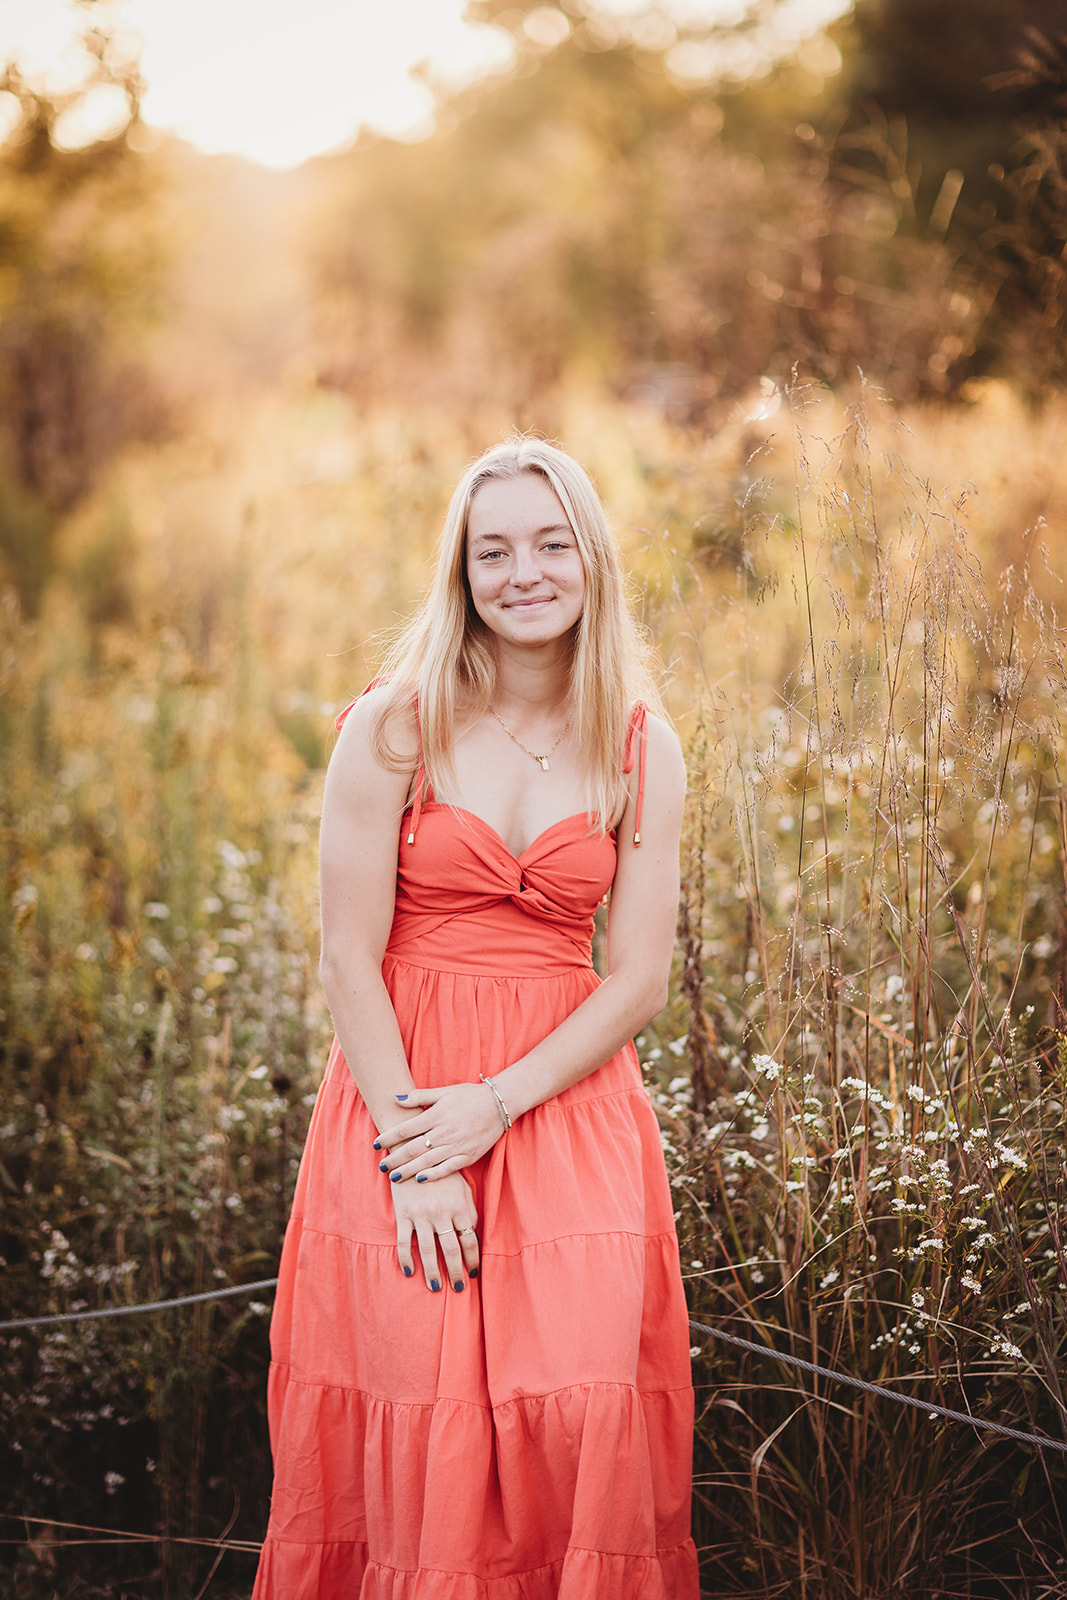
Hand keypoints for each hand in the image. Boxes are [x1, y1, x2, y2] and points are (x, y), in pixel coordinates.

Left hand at [375, 1081, 504, 1181]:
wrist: (500, 1104)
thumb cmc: (470, 1096)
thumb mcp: (444, 1091)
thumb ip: (419, 1096)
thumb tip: (396, 1098)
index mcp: (436, 1115)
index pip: (406, 1129)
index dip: (388, 1137)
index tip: (376, 1144)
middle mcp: (444, 1132)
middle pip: (413, 1149)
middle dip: (394, 1158)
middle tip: (381, 1166)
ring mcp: (456, 1146)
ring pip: (426, 1162)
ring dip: (408, 1170)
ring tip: (393, 1177)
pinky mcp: (468, 1156)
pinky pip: (447, 1169)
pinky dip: (432, 1175)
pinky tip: (419, 1180)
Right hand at [391, 1172, 479, 1290]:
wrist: (415, 1154)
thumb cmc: (442, 1174)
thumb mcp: (462, 1188)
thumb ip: (469, 1211)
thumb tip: (473, 1236)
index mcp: (459, 1206)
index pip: (469, 1240)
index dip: (472, 1260)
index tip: (472, 1273)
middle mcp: (441, 1212)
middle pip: (450, 1250)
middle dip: (455, 1272)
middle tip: (458, 1289)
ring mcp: (421, 1214)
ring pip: (426, 1250)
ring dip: (431, 1272)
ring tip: (435, 1287)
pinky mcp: (404, 1214)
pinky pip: (403, 1241)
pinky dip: (405, 1258)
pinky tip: (409, 1271)